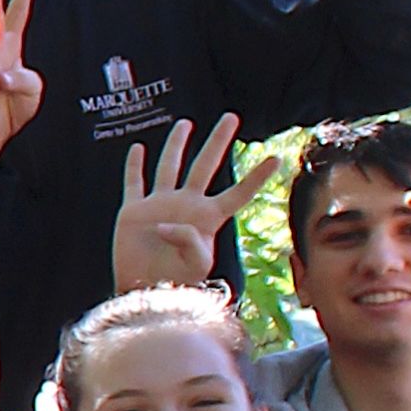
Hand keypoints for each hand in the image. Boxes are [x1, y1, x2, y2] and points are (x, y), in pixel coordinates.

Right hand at [106, 115, 258, 293]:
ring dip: (177, 145)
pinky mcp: (134, 211)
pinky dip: (134, 166)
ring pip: (170, 166)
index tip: (276, 159)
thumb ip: (190, 242)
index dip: (257, 177)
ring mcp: (160, 206)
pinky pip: (134, 183)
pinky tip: (137, 149)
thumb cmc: (175, 283)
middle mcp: (186, 206)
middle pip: (205, 165)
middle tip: (231, 117)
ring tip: (186, 123)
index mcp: (207, 218)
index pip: (237, 193)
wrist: (142, 293)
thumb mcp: (194, 266)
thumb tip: (167, 224)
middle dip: (218, 141)